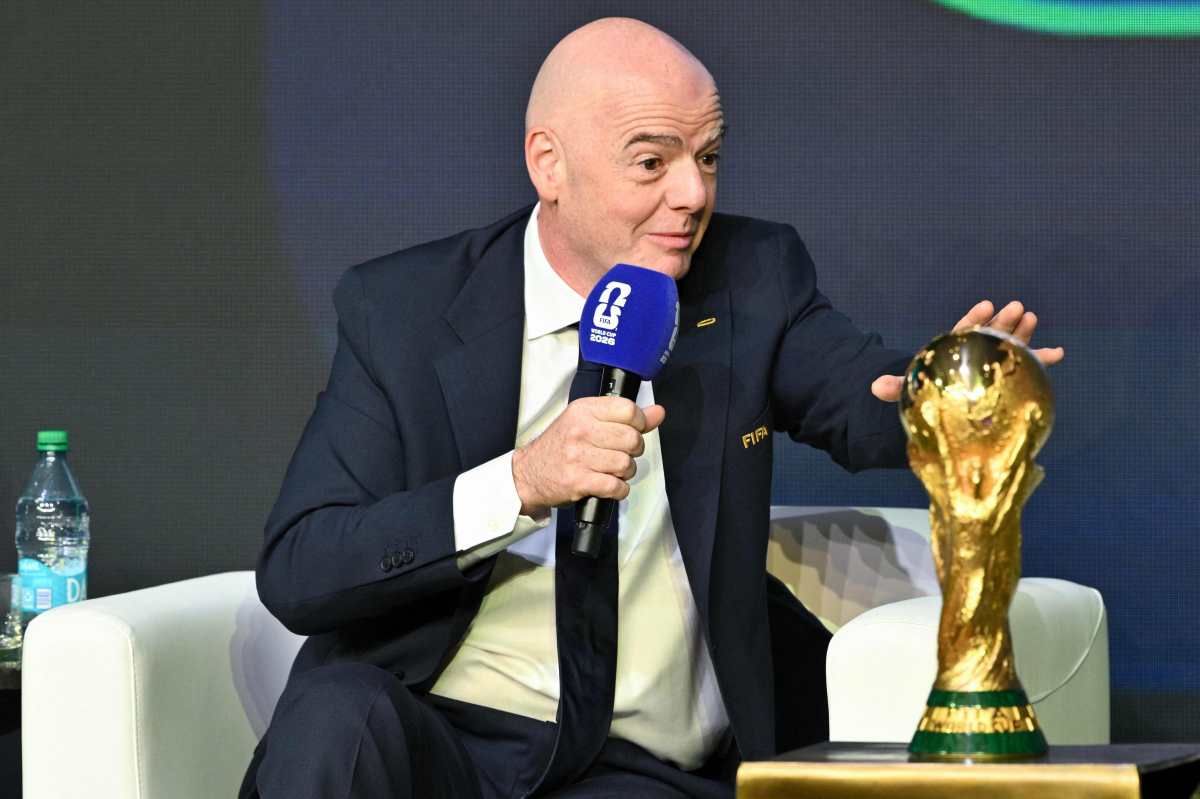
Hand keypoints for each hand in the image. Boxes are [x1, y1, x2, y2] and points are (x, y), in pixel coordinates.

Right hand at [511, 397, 665, 515]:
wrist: (527, 473)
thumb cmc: (558, 447)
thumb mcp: (586, 422)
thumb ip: (624, 417)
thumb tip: (658, 412)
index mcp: (584, 411)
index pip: (628, 410)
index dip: (640, 423)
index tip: (634, 430)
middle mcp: (580, 430)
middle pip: (631, 438)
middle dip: (634, 451)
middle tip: (621, 454)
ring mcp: (578, 456)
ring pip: (626, 464)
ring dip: (626, 472)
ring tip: (613, 471)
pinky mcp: (578, 480)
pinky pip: (615, 486)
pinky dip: (619, 490)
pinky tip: (610, 485)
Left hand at [871, 300, 1065, 401]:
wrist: (944, 404)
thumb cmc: (927, 391)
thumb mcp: (910, 389)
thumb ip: (895, 388)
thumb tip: (874, 387)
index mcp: (952, 350)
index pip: (962, 331)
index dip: (973, 319)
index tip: (985, 306)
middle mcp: (975, 352)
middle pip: (989, 333)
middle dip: (1002, 321)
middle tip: (1016, 307)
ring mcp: (993, 361)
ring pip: (1009, 344)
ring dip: (1022, 332)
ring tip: (1031, 317)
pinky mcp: (1008, 375)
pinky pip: (1027, 366)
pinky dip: (1042, 360)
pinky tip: (1059, 353)